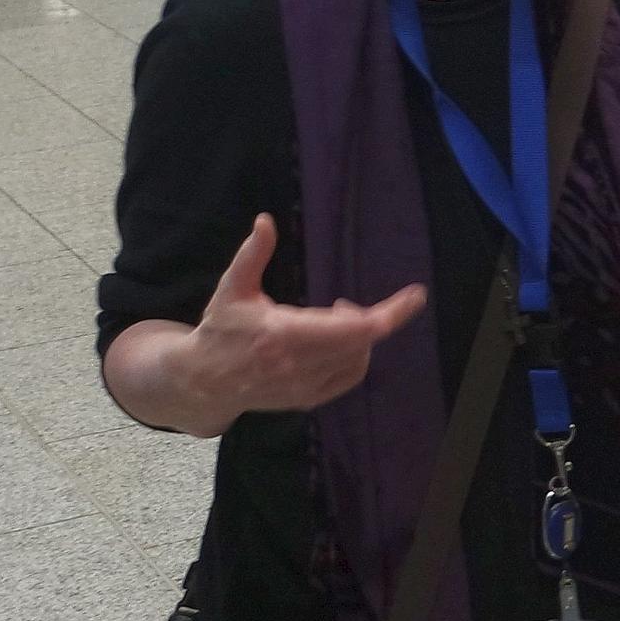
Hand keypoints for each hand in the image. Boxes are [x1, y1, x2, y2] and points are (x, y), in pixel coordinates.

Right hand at [160, 216, 425, 420]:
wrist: (204, 380)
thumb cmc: (219, 330)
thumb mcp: (232, 288)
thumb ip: (253, 254)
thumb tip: (265, 220)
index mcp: (283, 334)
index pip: (354, 327)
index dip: (391, 312)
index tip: (415, 295)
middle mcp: (299, 365)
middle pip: (362, 343)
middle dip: (371, 317)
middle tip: (344, 302)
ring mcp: (304, 387)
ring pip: (358, 361)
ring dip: (359, 336)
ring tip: (337, 318)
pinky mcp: (306, 399)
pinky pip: (347, 377)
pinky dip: (354, 356)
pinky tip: (338, 340)